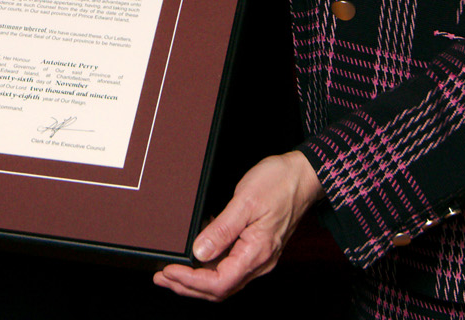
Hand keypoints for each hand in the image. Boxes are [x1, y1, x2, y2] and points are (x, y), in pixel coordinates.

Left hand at [153, 151, 321, 301]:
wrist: (303, 175)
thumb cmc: (279, 183)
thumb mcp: (245, 202)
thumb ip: (221, 230)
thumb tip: (199, 253)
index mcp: (256, 253)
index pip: (219, 283)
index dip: (190, 281)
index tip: (169, 271)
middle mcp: (259, 262)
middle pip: (219, 288)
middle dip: (187, 286)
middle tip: (161, 277)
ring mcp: (259, 257)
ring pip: (224, 280)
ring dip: (196, 279)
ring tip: (172, 272)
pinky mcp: (257, 248)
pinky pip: (230, 266)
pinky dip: (210, 266)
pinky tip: (196, 254)